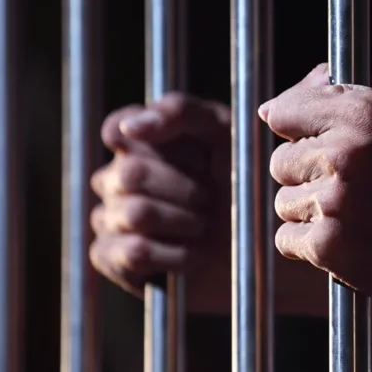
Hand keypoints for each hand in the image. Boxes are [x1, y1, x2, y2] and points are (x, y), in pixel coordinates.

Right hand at [88, 93, 231, 300]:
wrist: (261, 245)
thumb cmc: (243, 182)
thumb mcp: (224, 133)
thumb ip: (180, 112)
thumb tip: (129, 126)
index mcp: (141, 142)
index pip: (116, 129)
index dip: (142, 139)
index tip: (186, 152)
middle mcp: (118, 177)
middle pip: (130, 174)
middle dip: (184, 189)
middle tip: (209, 198)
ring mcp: (111, 217)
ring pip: (135, 213)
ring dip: (184, 223)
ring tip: (205, 226)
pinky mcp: (114, 258)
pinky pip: (133, 252)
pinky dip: (174, 255)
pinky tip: (193, 255)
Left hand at [260, 63, 371, 302]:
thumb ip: (339, 96)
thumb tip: (271, 109)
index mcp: (363, 113)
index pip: (284, 111)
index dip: (294, 129)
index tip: (306, 140)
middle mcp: (346, 154)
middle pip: (281, 163)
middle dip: (307, 175)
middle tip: (350, 186)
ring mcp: (335, 202)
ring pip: (284, 203)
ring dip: (310, 212)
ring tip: (356, 214)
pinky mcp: (329, 247)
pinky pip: (286, 239)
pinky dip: (309, 244)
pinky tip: (348, 238)